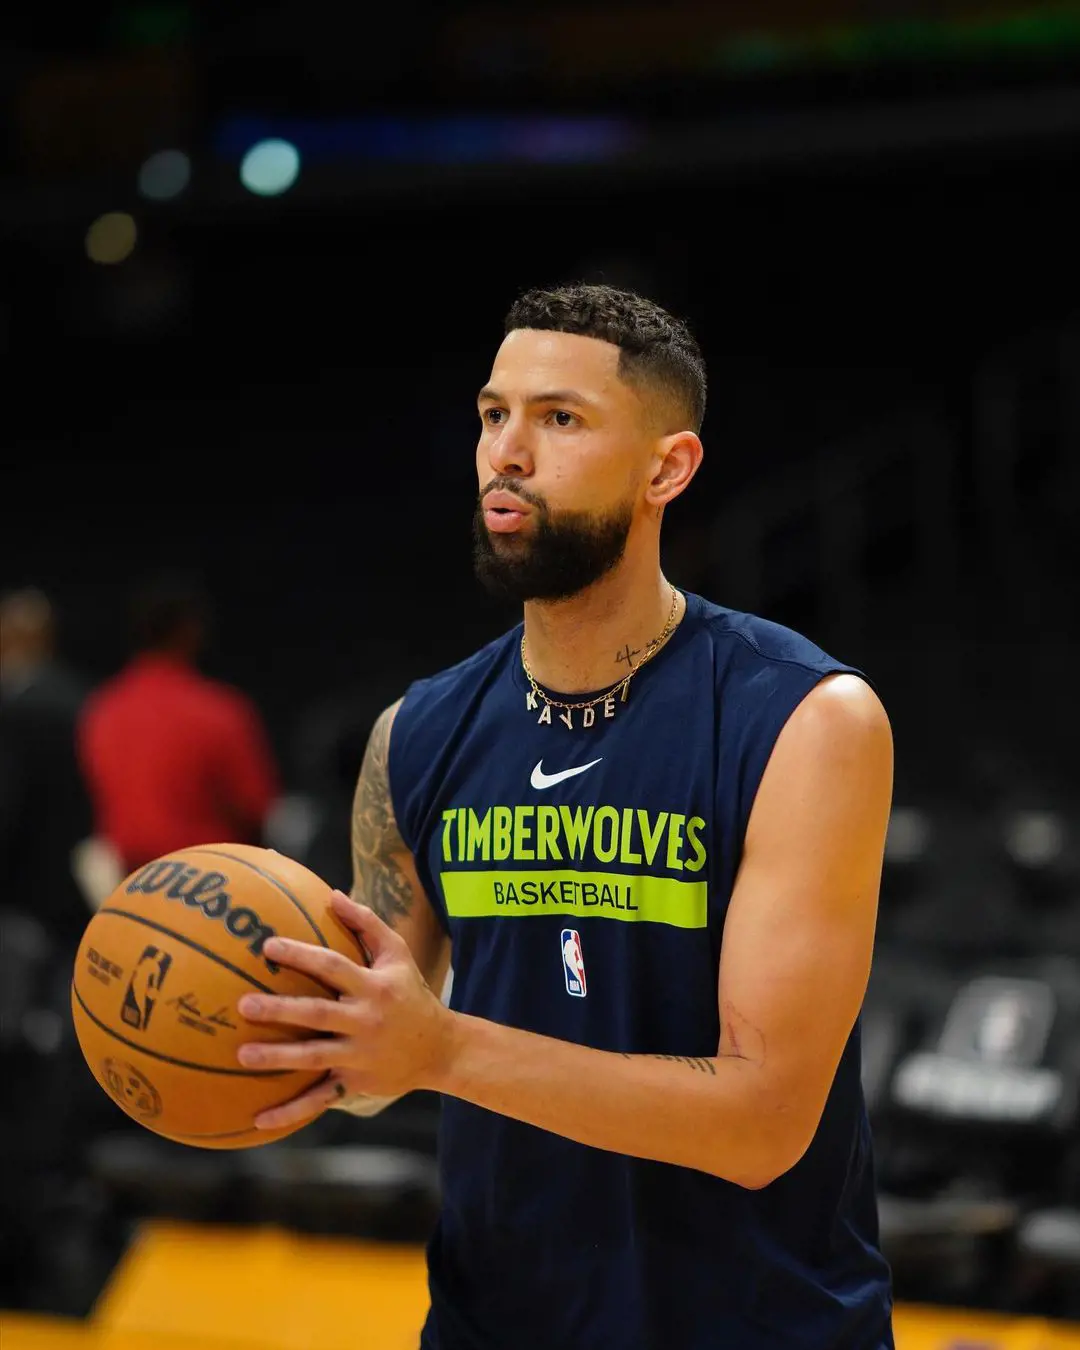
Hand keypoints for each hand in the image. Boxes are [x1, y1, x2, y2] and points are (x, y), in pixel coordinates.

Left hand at [236, 890, 451, 1130]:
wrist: (441, 1049)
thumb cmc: (411, 993)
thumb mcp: (398, 954)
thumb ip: (366, 923)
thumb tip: (332, 894)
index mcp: (373, 987)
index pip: (333, 966)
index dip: (302, 955)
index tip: (268, 946)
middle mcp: (366, 1021)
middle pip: (318, 1014)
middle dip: (280, 1010)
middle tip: (244, 1005)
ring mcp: (360, 1056)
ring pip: (313, 1058)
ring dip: (277, 1059)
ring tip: (241, 1055)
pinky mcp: (355, 1084)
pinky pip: (318, 1100)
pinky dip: (290, 1112)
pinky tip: (258, 1119)